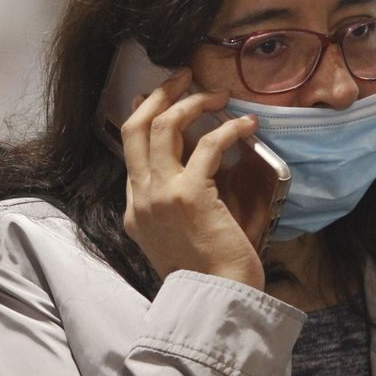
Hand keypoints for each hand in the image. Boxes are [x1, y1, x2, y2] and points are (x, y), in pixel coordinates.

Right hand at [120, 69, 264, 289]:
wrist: (217, 300)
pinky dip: (228, 128)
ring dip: (192, 102)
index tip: (159, 97)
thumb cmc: (210, 272)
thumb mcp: (179, 234)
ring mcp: (161, 195)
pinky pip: (207, 145)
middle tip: (182, 76)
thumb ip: (178, 200)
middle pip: (136, 128)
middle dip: (158, 94)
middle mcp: (142, 199)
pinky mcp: (189, 195)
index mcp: (136, 210)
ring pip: (163, 127)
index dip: (143, 116)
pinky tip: (246, 126)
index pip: (129, 150)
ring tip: (218, 94)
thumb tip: (204, 162)